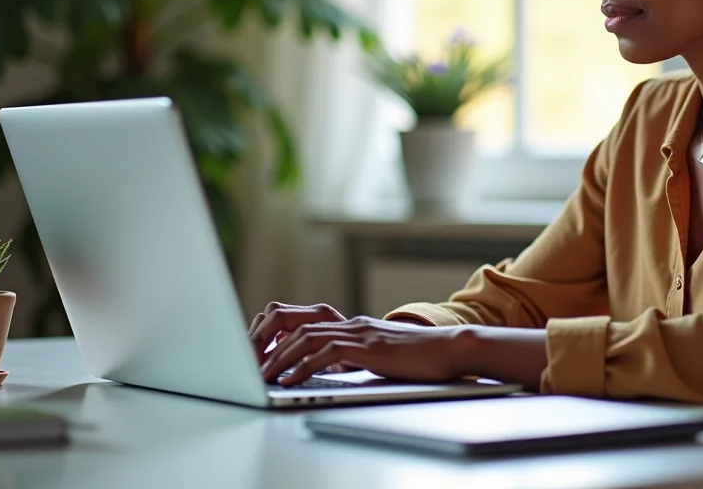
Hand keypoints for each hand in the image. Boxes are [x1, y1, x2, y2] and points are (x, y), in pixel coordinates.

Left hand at [257, 315, 465, 386]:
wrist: (450, 349)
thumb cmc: (420, 357)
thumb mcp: (382, 355)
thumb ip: (358, 356)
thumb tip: (334, 368)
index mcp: (354, 324)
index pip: (305, 322)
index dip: (279, 336)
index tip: (262, 354)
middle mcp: (352, 324)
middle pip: (297, 326)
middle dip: (269, 346)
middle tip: (251, 365)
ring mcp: (360, 333)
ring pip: (306, 337)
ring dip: (279, 357)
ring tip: (262, 375)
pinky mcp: (368, 348)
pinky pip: (325, 354)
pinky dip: (302, 367)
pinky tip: (289, 381)